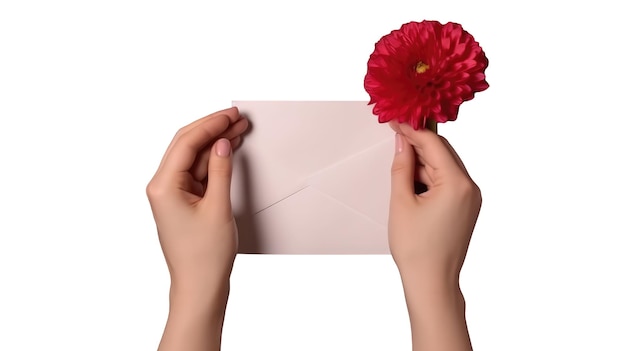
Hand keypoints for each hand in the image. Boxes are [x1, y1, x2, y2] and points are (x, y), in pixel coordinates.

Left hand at [146, 107, 247, 350]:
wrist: (199, 287)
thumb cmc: (204, 256)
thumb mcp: (218, 208)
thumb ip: (220, 170)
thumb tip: (222, 143)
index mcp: (163, 186)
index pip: (187, 143)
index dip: (211, 124)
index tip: (231, 115)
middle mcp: (162, 187)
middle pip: (186, 145)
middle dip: (212, 128)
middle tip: (237, 118)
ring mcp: (171, 194)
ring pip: (193, 157)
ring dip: (215, 143)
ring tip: (238, 130)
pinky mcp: (182, 201)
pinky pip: (197, 172)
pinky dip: (213, 160)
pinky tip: (228, 150)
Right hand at [388, 121, 480, 350]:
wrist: (432, 282)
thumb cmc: (417, 249)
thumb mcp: (402, 202)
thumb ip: (402, 166)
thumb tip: (402, 142)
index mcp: (458, 184)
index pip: (434, 144)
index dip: (412, 130)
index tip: (395, 120)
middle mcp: (471, 188)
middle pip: (443, 153)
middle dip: (418, 145)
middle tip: (394, 137)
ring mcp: (471, 199)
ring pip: (444, 167)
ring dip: (422, 163)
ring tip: (400, 168)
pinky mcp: (466, 208)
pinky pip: (447, 182)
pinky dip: (429, 178)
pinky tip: (411, 184)